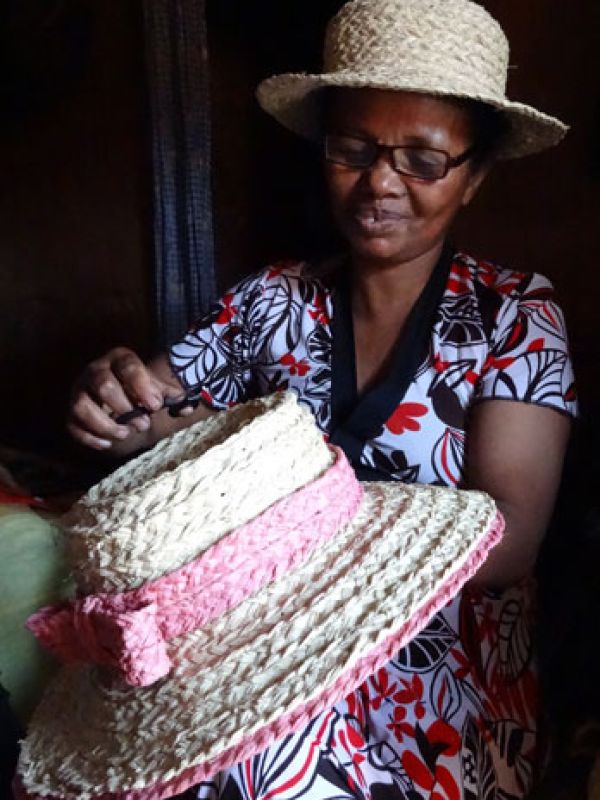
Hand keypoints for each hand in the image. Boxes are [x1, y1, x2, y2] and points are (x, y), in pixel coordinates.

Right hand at [68, 348, 185, 450]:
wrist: (121, 398)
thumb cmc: (142, 392)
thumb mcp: (159, 389)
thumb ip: (174, 396)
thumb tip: (185, 408)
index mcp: (120, 359)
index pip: (128, 366)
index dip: (143, 387)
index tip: (156, 406)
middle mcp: (96, 370)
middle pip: (103, 385)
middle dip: (125, 408)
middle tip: (143, 424)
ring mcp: (79, 391)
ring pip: (82, 406)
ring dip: (106, 425)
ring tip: (125, 434)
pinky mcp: (71, 412)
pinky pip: (72, 425)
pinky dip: (90, 438)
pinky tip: (107, 444)